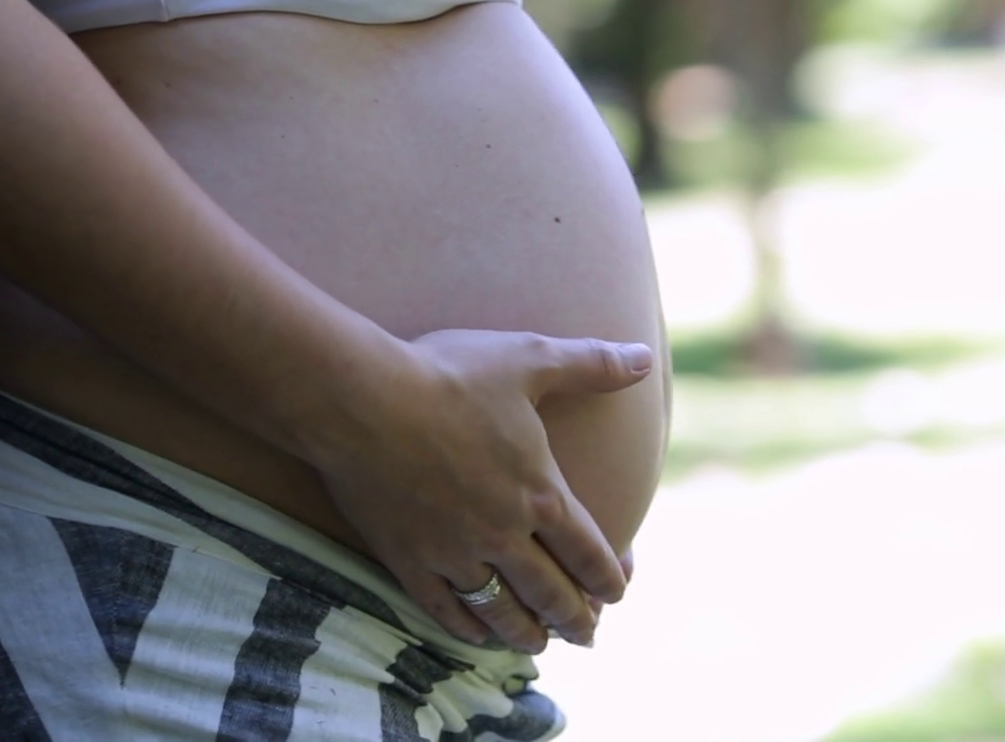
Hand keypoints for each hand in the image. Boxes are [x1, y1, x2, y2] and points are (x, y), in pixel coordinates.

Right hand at [311, 329, 653, 652]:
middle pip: (550, 594)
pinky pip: (444, 610)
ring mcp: (453, 553)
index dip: (609, 579)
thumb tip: (644, 359)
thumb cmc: (447, 374)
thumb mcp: (528, 359)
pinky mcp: (407, 560)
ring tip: (536, 646)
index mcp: (539, 494)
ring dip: (525, 635)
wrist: (360, 400)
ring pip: (500, 612)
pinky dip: (466, 628)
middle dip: (575, 621)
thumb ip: (591, 363)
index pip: (590, 554)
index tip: (616, 594)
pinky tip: (476, 634)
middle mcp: (503, 535)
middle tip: (586, 637)